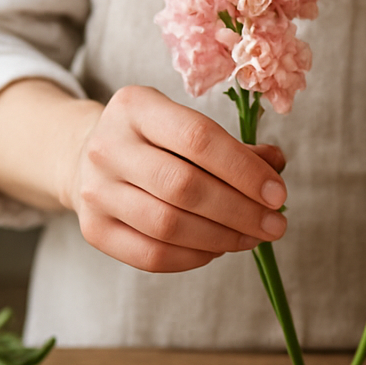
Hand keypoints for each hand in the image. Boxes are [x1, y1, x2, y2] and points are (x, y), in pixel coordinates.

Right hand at [61, 85, 289, 271]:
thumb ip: (232, 147)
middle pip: (183, 186)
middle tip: (275, 225)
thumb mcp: (186, 127)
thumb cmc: (154, 142)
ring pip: (168, 225)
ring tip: (252, 238)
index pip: (198, 138)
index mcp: (136, 107)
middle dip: (239, 210)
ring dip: (221, 238)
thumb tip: (275, 166)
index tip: (277, 194)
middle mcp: (108, 146)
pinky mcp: (93, 229)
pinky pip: (152, 256)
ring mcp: (95, 190)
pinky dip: (194, 257)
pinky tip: (218, 249)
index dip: (244, 170)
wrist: (88, 158)